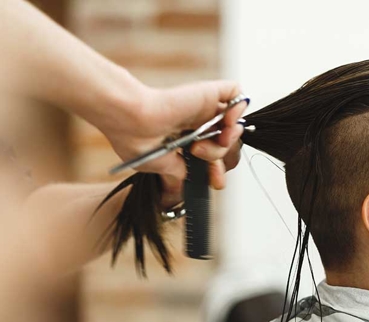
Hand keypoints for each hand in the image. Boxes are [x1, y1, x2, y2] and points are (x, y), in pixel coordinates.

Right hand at [103, 80, 247, 205]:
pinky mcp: (208, 93)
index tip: (216, 182)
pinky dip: (239, 109)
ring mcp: (203, 108)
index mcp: (183, 137)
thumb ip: (179, 170)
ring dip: (227, 141)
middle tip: (208, 164)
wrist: (129, 119)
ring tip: (202, 145)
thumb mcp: (160, 165)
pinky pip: (237, 94)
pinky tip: (225, 123)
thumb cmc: (134, 139)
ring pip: (233, 124)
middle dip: (222, 158)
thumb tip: (189, 176)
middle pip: (226, 142)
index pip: (212, 154)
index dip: (218, 169)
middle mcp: (195, 122)